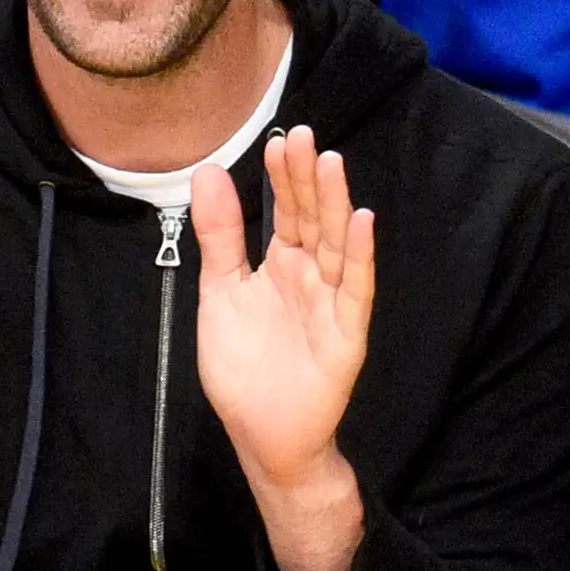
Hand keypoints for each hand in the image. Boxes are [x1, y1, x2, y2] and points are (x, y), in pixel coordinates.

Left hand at [190, 125, 374, 490]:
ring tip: (332, 163)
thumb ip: (218, 235)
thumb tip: (208, 171)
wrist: (260, 433)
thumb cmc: (243, 366)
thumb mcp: (221, 291)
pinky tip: (361, 222)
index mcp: (281, 264)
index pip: (286, 210)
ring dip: (335, 205)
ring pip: (335, 245)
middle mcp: (310, 276)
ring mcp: (330, 303)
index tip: (279, 141)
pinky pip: (354, 290)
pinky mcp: (345, 335)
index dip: (283, 177)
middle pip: (312, 219)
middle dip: (308, 179)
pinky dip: (358, 257)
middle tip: (305, 137)